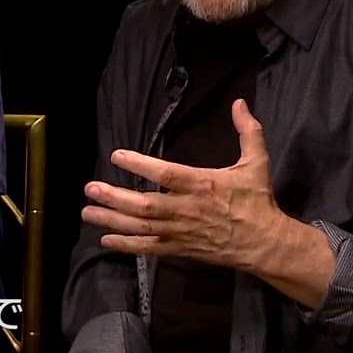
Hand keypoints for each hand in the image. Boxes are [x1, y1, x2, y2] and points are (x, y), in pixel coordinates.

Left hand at [81, 99, 285, 271]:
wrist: (265, 243)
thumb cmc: (258, 201)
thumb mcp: (257, 163)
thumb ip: (248, 131)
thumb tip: (238, 103)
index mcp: (202, 184)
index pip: (166, 174)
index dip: (140, 165)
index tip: (117, 155)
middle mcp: (187, 209)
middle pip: (146, 205)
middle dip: (115, 197)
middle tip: (90, 188)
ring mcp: (182, 231)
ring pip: (142, 227)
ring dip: (113, 220)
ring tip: (87, 212)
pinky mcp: (181, 249)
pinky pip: (150, 248)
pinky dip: (127, 245)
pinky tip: (106, 239)